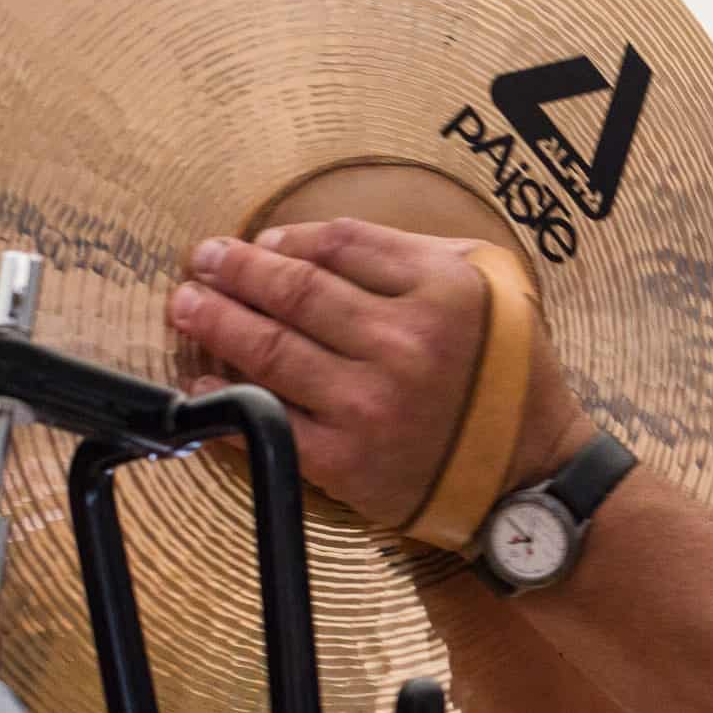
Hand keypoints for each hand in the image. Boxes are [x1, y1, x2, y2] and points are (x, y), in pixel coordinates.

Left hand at [165, 219, 593, 530]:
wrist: (525, 474)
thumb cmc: (505, 375)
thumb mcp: (490, 287)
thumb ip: (414, 253)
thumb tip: (311, 240)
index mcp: (443, 291)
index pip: (342, 244)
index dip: (289, 238)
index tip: (260, 240)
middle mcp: (406, 343)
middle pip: (296, 290)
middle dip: (236, 269)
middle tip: (202, 260)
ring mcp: (370, 404)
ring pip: (270, 348)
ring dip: (215, 322)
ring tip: (187, 304)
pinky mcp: (345, 460)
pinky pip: (266, 417)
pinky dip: (224, 395)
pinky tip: (202, 376)